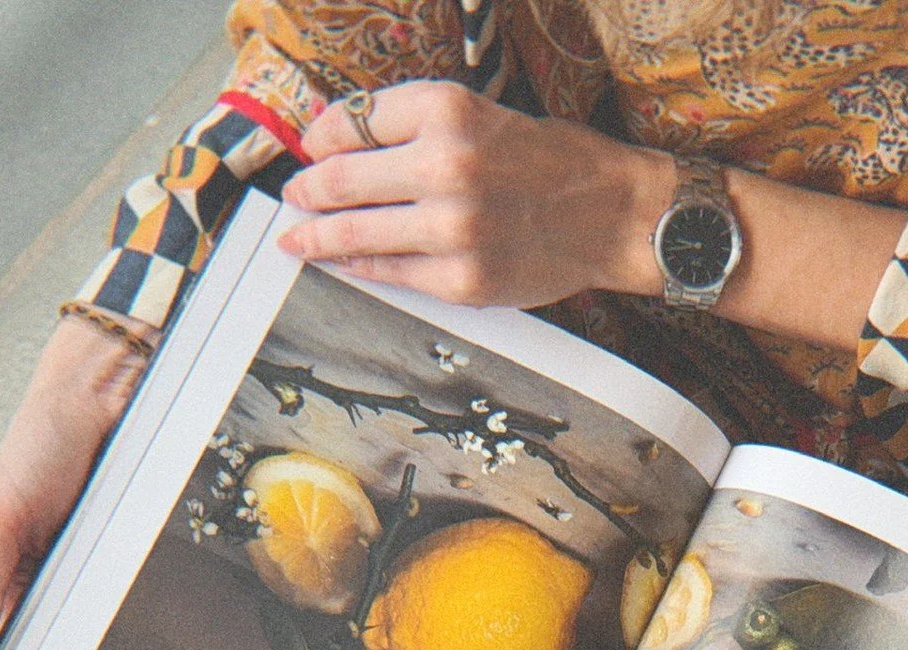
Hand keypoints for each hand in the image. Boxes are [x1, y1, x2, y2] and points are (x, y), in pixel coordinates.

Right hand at [0, 319, 151, 649]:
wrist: (100, 397)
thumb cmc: (40, 447)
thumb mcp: (1, 518)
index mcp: (9, 569)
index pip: (2, 636)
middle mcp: (50, 572)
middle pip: (51, 641)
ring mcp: (92, 566)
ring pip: (93, 625)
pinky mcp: (129, 555)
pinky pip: (130, 594)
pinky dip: (127, 612)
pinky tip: (130, 639)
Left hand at [279, 80, 673, 309]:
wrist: (612, 215)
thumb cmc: (549, 161)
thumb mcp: (482, 114)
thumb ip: (416, 126)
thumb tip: (341, 146)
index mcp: (447, 110)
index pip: (353, 121)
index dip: (321, 138)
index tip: (311, 150)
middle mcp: (446, 166)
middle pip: (342, 177)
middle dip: (309, 189)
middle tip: (295, 196)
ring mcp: (451, 229)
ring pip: (356, 233)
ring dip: (317, 236)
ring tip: (298, 238)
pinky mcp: (461, 280)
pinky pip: (390, 273)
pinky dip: (359, 267)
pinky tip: (344, 263)